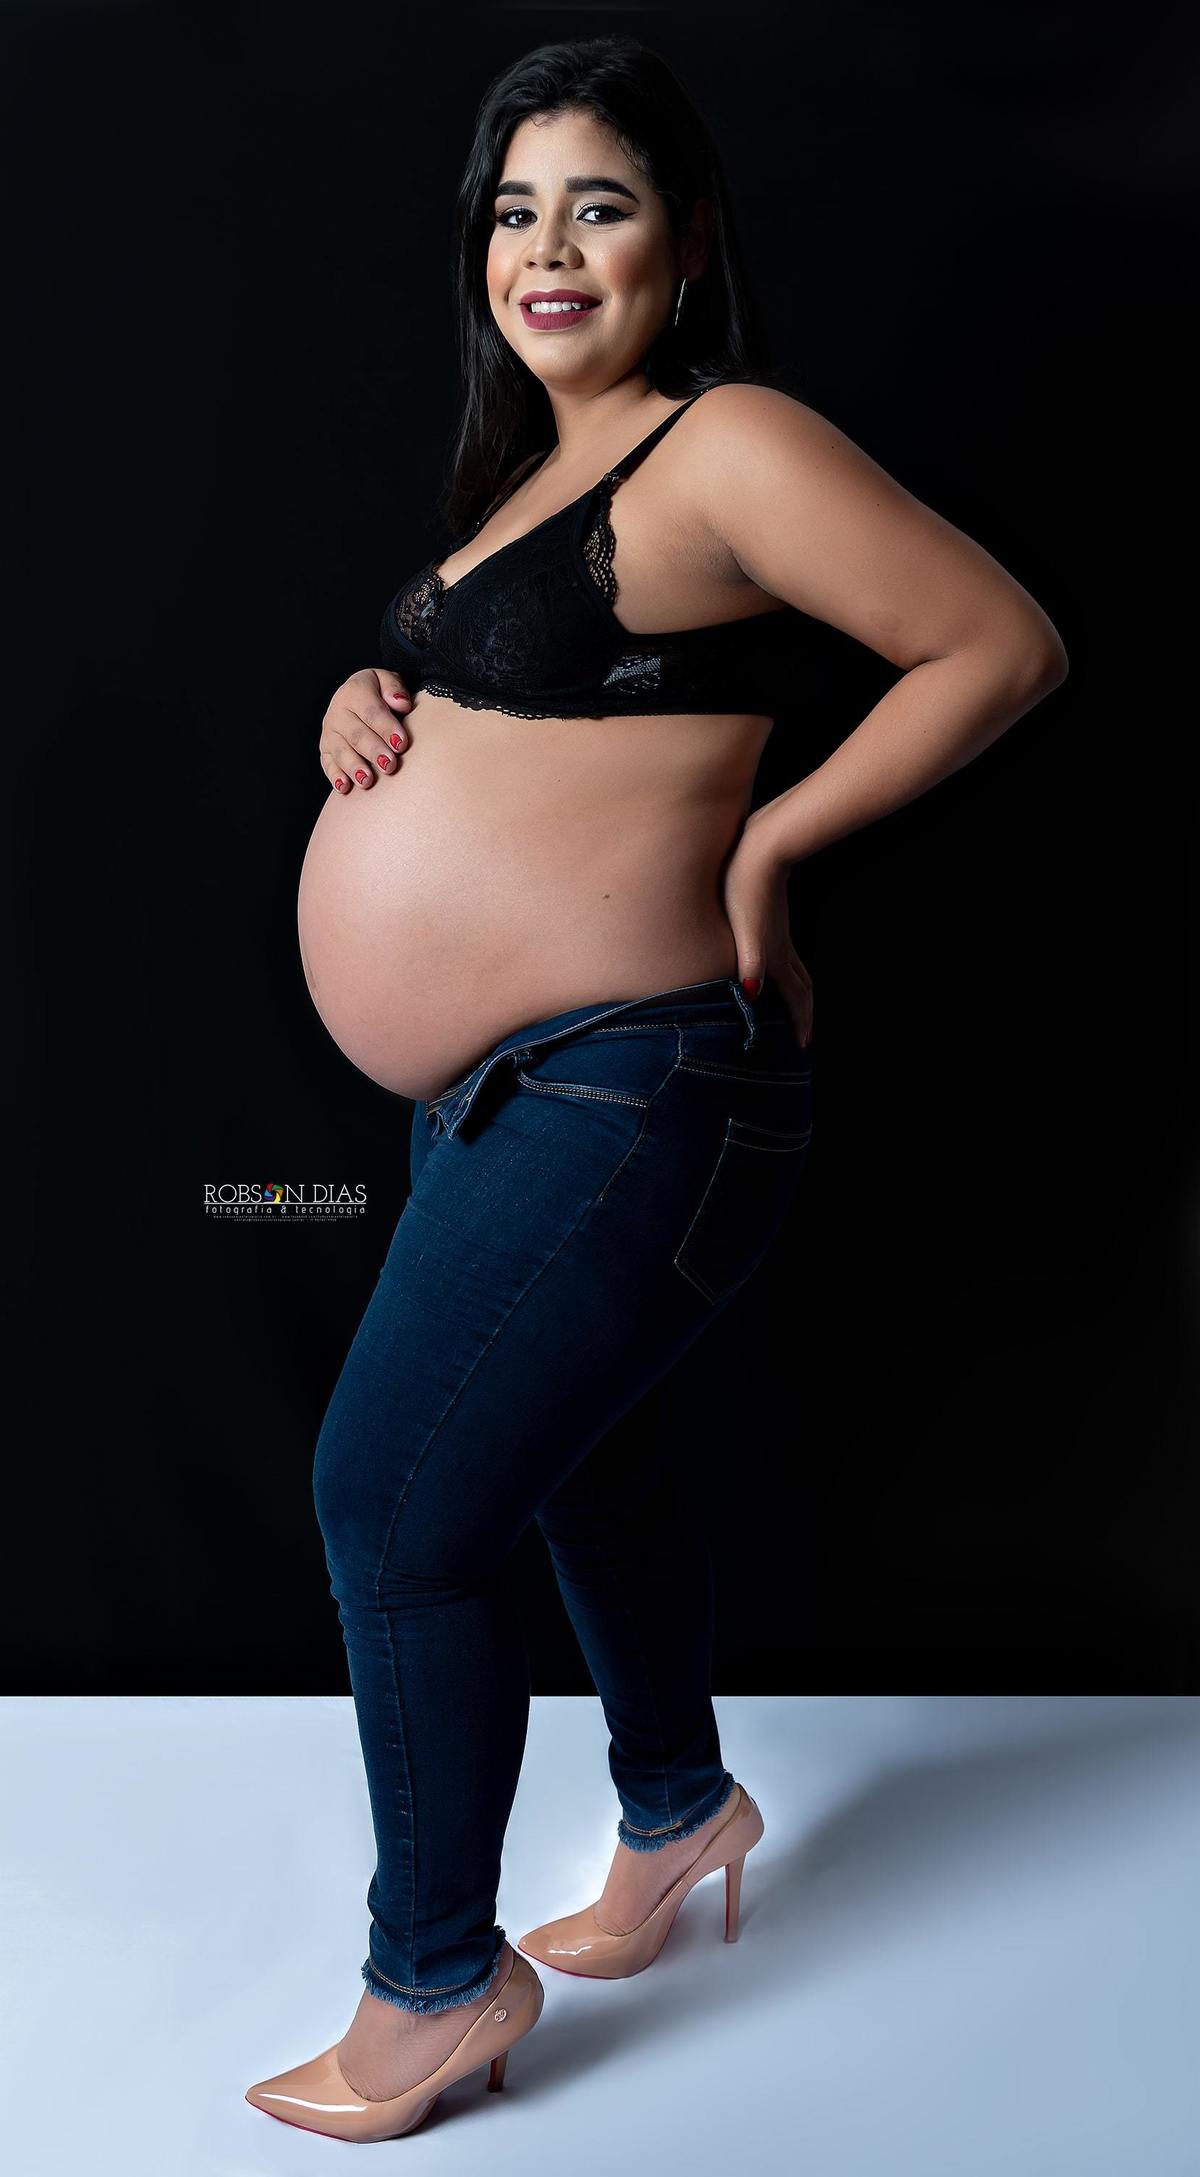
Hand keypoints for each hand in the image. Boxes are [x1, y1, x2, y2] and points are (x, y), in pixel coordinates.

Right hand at [319, 668, 412, 793]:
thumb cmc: (379, 693)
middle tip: (389, 765)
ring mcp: (330, 733)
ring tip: (368, 781)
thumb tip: (401, 704)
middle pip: (356, 734)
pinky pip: (328, 764)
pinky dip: (335, 777)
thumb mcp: (387, 681)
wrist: (357, 699)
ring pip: (341, 751)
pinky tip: (345, 788)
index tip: (401, 743)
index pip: (371, 711)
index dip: (386, 727)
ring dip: (354, 767)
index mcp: (354, 691)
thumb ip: (394, 688)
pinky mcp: (325, 750)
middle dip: (373, 750)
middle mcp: (338, 712)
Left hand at [722, 818, 812, 1046]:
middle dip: (803, 1013)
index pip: (795, 996)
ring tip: (792, 1006)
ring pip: (796, 970)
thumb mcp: (745, 926)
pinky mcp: (772, 918)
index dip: (799, 1022)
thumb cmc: (745, 885)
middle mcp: (782, 947)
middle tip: (802, 1034)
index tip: (803, 1046)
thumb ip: (751, 961)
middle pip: (802, 987)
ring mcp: (779, 932)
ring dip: (798, 993)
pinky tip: (772, 966)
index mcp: (776, 955)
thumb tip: (752, 995)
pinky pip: (785, 954)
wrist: (761, 846)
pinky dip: (785, 971)